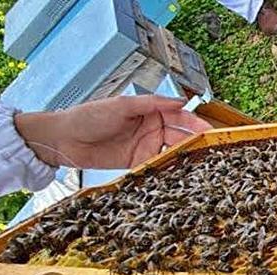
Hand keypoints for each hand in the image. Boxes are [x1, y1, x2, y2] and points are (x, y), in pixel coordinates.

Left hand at [14, 96, 212, 168]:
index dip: (196, 123)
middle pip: (180, 135)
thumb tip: (181, 100)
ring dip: (186, 156)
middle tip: (212, 149)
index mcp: (150, 111)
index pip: (179, 116)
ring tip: (200, 163)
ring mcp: (145, 147)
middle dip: (196, 142)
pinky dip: (169, 169)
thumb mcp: (122, 105)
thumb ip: (152, 103)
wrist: (64, 139)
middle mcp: (151, 129)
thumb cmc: (88, 116)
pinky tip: (180, 173)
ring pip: (173, 151)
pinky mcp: (137, 163)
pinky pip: (158, 166)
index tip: (210, 130)